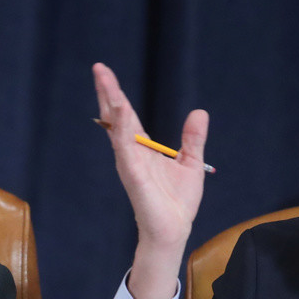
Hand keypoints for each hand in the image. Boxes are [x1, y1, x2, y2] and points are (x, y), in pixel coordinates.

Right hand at [93, 62, 208, 298]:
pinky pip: (125, 149)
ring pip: (117, 129)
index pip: (126, 115)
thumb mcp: (191, 162)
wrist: (175, 230)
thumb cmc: (177, 201)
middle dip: (107, 92)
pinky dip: (122, 130)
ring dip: (112, 105)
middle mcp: (130, 153)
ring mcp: (129, 163)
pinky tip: (120, 112)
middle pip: (115, 117)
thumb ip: (192, 138)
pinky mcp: (134, 176)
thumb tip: (200, 112)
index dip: (116, 93)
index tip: (103, 72)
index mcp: (142, 148)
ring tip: (105, 83)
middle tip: (98, 68)